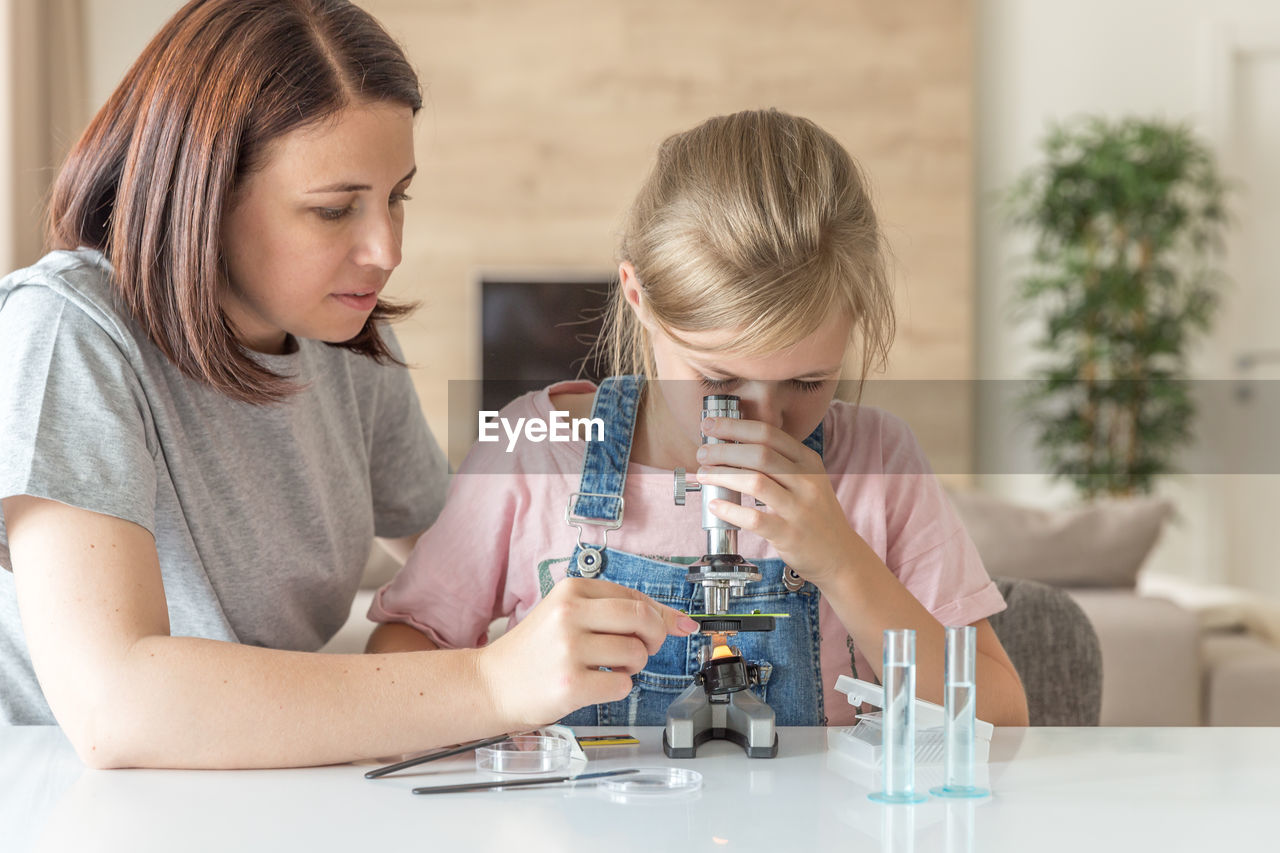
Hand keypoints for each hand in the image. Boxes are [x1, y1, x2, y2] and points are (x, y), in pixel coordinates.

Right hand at [475, 578, 698, 729]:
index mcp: (571, 591)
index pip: (635, 596)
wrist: (491, 684)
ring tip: (608, 667)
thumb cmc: (533, 652)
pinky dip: (618, 687)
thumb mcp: (565, 615)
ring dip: (633, 666)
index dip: (660, 614)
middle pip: (642, 618)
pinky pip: (622, 684)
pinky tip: (595, 684)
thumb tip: (677, 621)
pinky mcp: (571, 683)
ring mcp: (569, 649)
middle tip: (644, 648)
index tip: (675, 626)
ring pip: (636, 653)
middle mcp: (570, 615)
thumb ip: (614, 612)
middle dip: (655, 636)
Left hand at [694, 416, 869, 586]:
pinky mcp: (789, 534)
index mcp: (808, 461)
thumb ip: (780, 463)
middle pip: (759, 454)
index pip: (768, 433)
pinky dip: (729, 509)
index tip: (711, 425)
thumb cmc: (815, 515)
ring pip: (755, 482)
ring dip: (722, 475)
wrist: (840, 555)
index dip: (735, 426)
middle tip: (703, 454)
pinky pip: (754, 518)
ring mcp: (799, 508)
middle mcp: (806, 481)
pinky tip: (715, 504)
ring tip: (703, 475)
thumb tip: (734, 446)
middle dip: (723, 450)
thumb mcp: (808, 480)